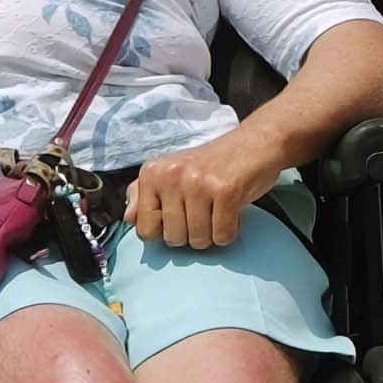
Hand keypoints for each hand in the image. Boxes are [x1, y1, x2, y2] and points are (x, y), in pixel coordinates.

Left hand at [125, 132, 279, 253]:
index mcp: (152, 172)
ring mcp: (198, 183)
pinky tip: (232, 211)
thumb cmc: (212, 164)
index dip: (164, 231)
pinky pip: (222, 235)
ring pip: (198, 240)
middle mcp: (171, 175)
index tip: (180, 215)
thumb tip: (128, 218)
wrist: (255, 142)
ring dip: (212, 233)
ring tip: (218, 210)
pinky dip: (231, 231)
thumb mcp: (171, 173)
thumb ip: (143, 195)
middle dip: (191, 234)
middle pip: (173, 239)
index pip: (144, 229)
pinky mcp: (226, 191)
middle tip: (204, 210)